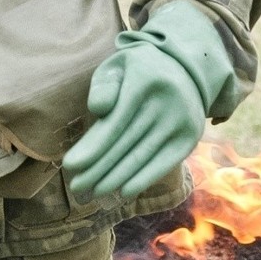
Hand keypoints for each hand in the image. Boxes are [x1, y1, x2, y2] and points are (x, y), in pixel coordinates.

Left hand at [62, 0, 233, 200]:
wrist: (185, 69)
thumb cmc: (138, 70)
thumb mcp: (118, 66)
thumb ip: (104, 86)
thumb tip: (97, 110)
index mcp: (144, 80)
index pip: (115, 122)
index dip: (93, 147)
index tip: (70, 165)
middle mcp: (167, 102)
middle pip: (125, 144)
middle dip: (97, 169)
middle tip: (76, 187)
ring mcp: (182, 122)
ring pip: (141, 157)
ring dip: (115, 179)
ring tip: (92, 193)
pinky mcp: (190, 138)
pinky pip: (163, 164)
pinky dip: (142, 180)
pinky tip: (123, 192)